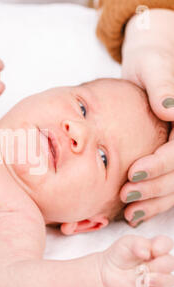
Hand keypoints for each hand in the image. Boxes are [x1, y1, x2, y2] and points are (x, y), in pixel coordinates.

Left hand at [100, 235, 173, 286]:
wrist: (108, 270)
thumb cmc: (120, 253)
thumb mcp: (126, 243)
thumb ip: (137, 243)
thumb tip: (146, 252)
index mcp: (153, 248)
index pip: (166, 243)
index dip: (163, 246)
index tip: (154, 249)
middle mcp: (158, 263)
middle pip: (170, 263)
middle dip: (162, 264)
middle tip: (147, 267)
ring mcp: (155, 278)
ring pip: (169, 281)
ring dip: (160, 280)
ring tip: (146, 280)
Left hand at [121, 9, 173, 224]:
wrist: (147, 70)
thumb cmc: (149, 65)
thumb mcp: (153, 68)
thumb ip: (162, 85)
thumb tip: (169, 107)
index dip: (161, 163)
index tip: (133, 171)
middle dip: (154, 187)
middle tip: (125, 195)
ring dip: (154, 201)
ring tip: (129, 213)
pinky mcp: (167, 159)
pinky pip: (166, 184)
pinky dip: (152, 201)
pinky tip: (134, 213)